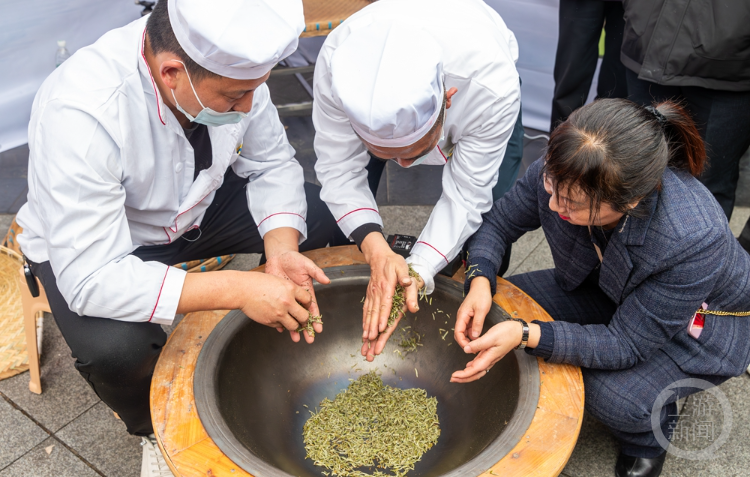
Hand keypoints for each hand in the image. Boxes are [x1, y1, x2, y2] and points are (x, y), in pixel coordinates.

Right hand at [237, 272, 316, 342]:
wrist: (242, 290)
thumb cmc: (258, 283)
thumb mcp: (278, 281)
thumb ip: (290, 290)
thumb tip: (299, 299)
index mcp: (290, 289)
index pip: (308, 300)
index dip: (307, 304)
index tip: (305, 305)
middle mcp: (287, 302)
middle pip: (304, 316)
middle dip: (304, 319)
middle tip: (302, 318)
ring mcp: (279, 313)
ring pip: (294, 326)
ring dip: (294, 325)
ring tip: (291, 321)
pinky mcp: (270, 321)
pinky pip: (280, 326)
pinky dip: (280, 324)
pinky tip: (276, 318)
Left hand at [265, 251, 329, 342]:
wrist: (278, 256)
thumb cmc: (294, 259)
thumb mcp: (307, 265)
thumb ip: (317, 273)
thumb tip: (327, 280)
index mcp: (306, 291)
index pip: (312, 308)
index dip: (316, 319)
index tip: (318, 329)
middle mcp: (297, 298)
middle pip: (303, 316)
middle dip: (306, 328)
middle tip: (309, 339)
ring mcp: (287, 299)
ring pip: (291, 316)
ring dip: (293, 327)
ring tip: (295, 339)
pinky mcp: (276, 298)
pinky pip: (278, 311)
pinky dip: (279, 320)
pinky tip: (280, 329)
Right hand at [360, 233, 422, 360]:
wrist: (379, 256)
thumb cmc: (394, 263)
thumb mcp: (404, 268)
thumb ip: (407, 281)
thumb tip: (411, 292)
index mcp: (387, 286)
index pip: (385, 305)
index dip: (382, 318)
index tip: (380, 330)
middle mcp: (377, 292)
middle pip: (375, 313)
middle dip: (372, 330)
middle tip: (370, 344)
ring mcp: (372, 295)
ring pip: (368, 314)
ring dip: (366, 329)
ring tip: (365, 343)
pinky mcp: (369, 296)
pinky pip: (366, 310)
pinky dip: (364, 322)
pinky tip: (363, 332)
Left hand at [450, 319, 523, 382]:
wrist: (518, 332)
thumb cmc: (506, 333)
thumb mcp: (491, 336)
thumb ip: (478, 344)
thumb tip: (466, 350)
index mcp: (489, 357)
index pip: (474, 370)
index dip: (464, 375)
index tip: (454, 376)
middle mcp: (490, 360)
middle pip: (476, 374)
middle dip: (464, 378)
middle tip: (452, 379)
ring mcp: (490, 358)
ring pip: (477, 370)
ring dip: (467, 374)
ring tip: (457, 375)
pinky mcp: (490, 354)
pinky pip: (480, 364)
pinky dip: (472, 368)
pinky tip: (468, 366)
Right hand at [454, 277, 492, 348]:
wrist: (481, 285)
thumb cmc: (481, 295)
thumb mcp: (481, 310)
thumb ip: (477, 323)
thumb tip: (474, 337)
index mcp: (462, 315)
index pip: (458, 332)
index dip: (462, 341)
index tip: (468, 348)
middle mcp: (461, 317)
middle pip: (459, 333)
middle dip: (464, 342)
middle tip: (472, 349)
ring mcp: (465, 317)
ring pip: (464, 331)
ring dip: (468, 338)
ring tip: (476, 345)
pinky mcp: (469, 316)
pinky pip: (468, 327)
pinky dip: (471, 333)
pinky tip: (477, 337)